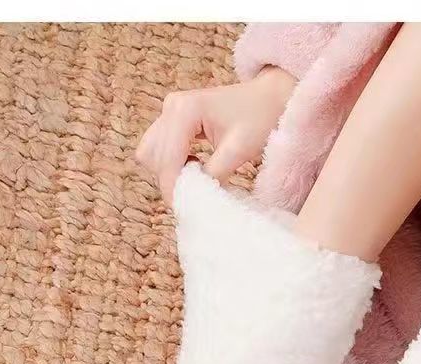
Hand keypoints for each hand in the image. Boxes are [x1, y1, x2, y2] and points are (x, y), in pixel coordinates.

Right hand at [135, 66, 295, 203]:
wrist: (269, 98)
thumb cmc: (259, 118)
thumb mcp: (238, 150)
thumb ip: (213, 175)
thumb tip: (196, 198)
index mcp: (185, 110)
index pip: (167, 158)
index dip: (172, 186)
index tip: (183, 208)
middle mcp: (172, 106)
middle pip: (152, 156)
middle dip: (169, 180)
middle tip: (193, 197)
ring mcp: (170, 110)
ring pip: (151, 152)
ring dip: (168, 172)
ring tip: (196, 180)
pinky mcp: (174, 117)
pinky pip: (160, 147)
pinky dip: (172, 164)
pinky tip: (195, 167)